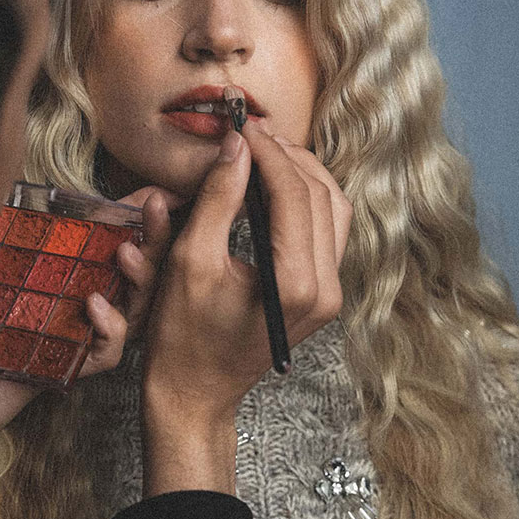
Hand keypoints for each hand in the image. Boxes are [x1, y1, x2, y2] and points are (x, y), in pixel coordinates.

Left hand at [0, 188, 172, 518]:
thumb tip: (3, 193)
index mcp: (53, 276)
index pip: (101, 240)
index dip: (130, 215)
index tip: (150, 190)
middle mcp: (70, 304)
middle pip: (131, 270)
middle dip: (153, 237)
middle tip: (158, 206)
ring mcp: (72, 337)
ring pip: (133, 308)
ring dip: (142, 277)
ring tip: (129, 253)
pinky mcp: (66, 369)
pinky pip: (106, 353)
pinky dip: (111, 328)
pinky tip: (95, 305)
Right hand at [142, 124, 350, 495]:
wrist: (196, 392)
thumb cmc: (183, 335)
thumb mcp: (190, 260)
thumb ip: (218, 197)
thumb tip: (237, 145)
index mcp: (296, 283)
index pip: (294, 193)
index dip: (268, 152)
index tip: (241, 126)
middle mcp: (326, 288)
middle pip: (322, 195)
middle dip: (287, 156)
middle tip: (251, 132)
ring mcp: (330, 293)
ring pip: (335, 208)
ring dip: (303, 173)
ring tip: (265, 151)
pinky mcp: (324, 293)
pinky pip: (329, 230)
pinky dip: (307, 198)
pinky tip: (276, 184)